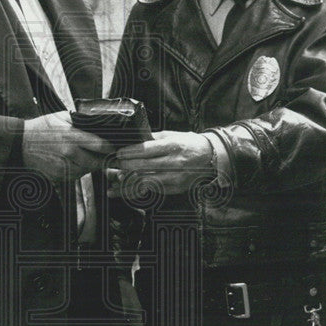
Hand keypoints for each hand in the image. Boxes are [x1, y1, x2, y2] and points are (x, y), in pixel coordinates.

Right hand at [22, 111, 114, 181]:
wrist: (21, 143)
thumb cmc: (41, 128)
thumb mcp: (61, 117)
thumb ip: (80, 120)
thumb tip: (98, 122)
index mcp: (71, 136)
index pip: (99, 145)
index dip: (110, 149)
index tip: (115, 148)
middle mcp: (68, 152)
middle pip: (96, 162)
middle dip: (103, 160)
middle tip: (107, 156)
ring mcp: (63, 166)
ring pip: (87, 170)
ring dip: (91, 166)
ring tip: (89, 157)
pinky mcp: (58, 175)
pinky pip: (76, 175)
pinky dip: (79, 170)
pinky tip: (75, 161)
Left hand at [111, 130, 226, 195]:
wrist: (211, 158)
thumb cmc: (189, 144)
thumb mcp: (173, 135)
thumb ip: (153, 138)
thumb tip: (133, 140)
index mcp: (173, 146)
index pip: (146, 150)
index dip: (130, 152)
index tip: (119, 153)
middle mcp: (175, 163)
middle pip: (144, 166)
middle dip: (126, 166)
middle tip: (115, 165)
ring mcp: (176, 178)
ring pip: (146, 181)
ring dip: (129, 181)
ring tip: (116, 179)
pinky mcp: (176, 188)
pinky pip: (153, 190)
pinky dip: (138, 190)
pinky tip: (125, 190)